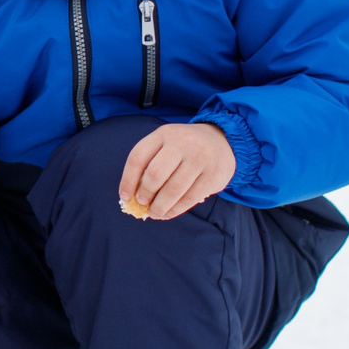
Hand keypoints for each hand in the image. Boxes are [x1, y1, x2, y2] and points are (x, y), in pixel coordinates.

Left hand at [119, 121, 235, 220]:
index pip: (138, 157)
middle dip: (145, 194)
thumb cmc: (185, 149)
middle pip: (155, 174)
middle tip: (142, 204)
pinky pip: (189, 198)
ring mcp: (199, 159)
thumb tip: (133, 197)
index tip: (125, 197)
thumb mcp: (166, 145)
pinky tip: (168, 213)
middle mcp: (182, 143)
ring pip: (173, 189)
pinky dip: (175, 210)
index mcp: (164, 134)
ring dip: (160, 206)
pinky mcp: (212, 175)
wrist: (223, 141)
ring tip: (155, 213)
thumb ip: (150, 164)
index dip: (128, 180)